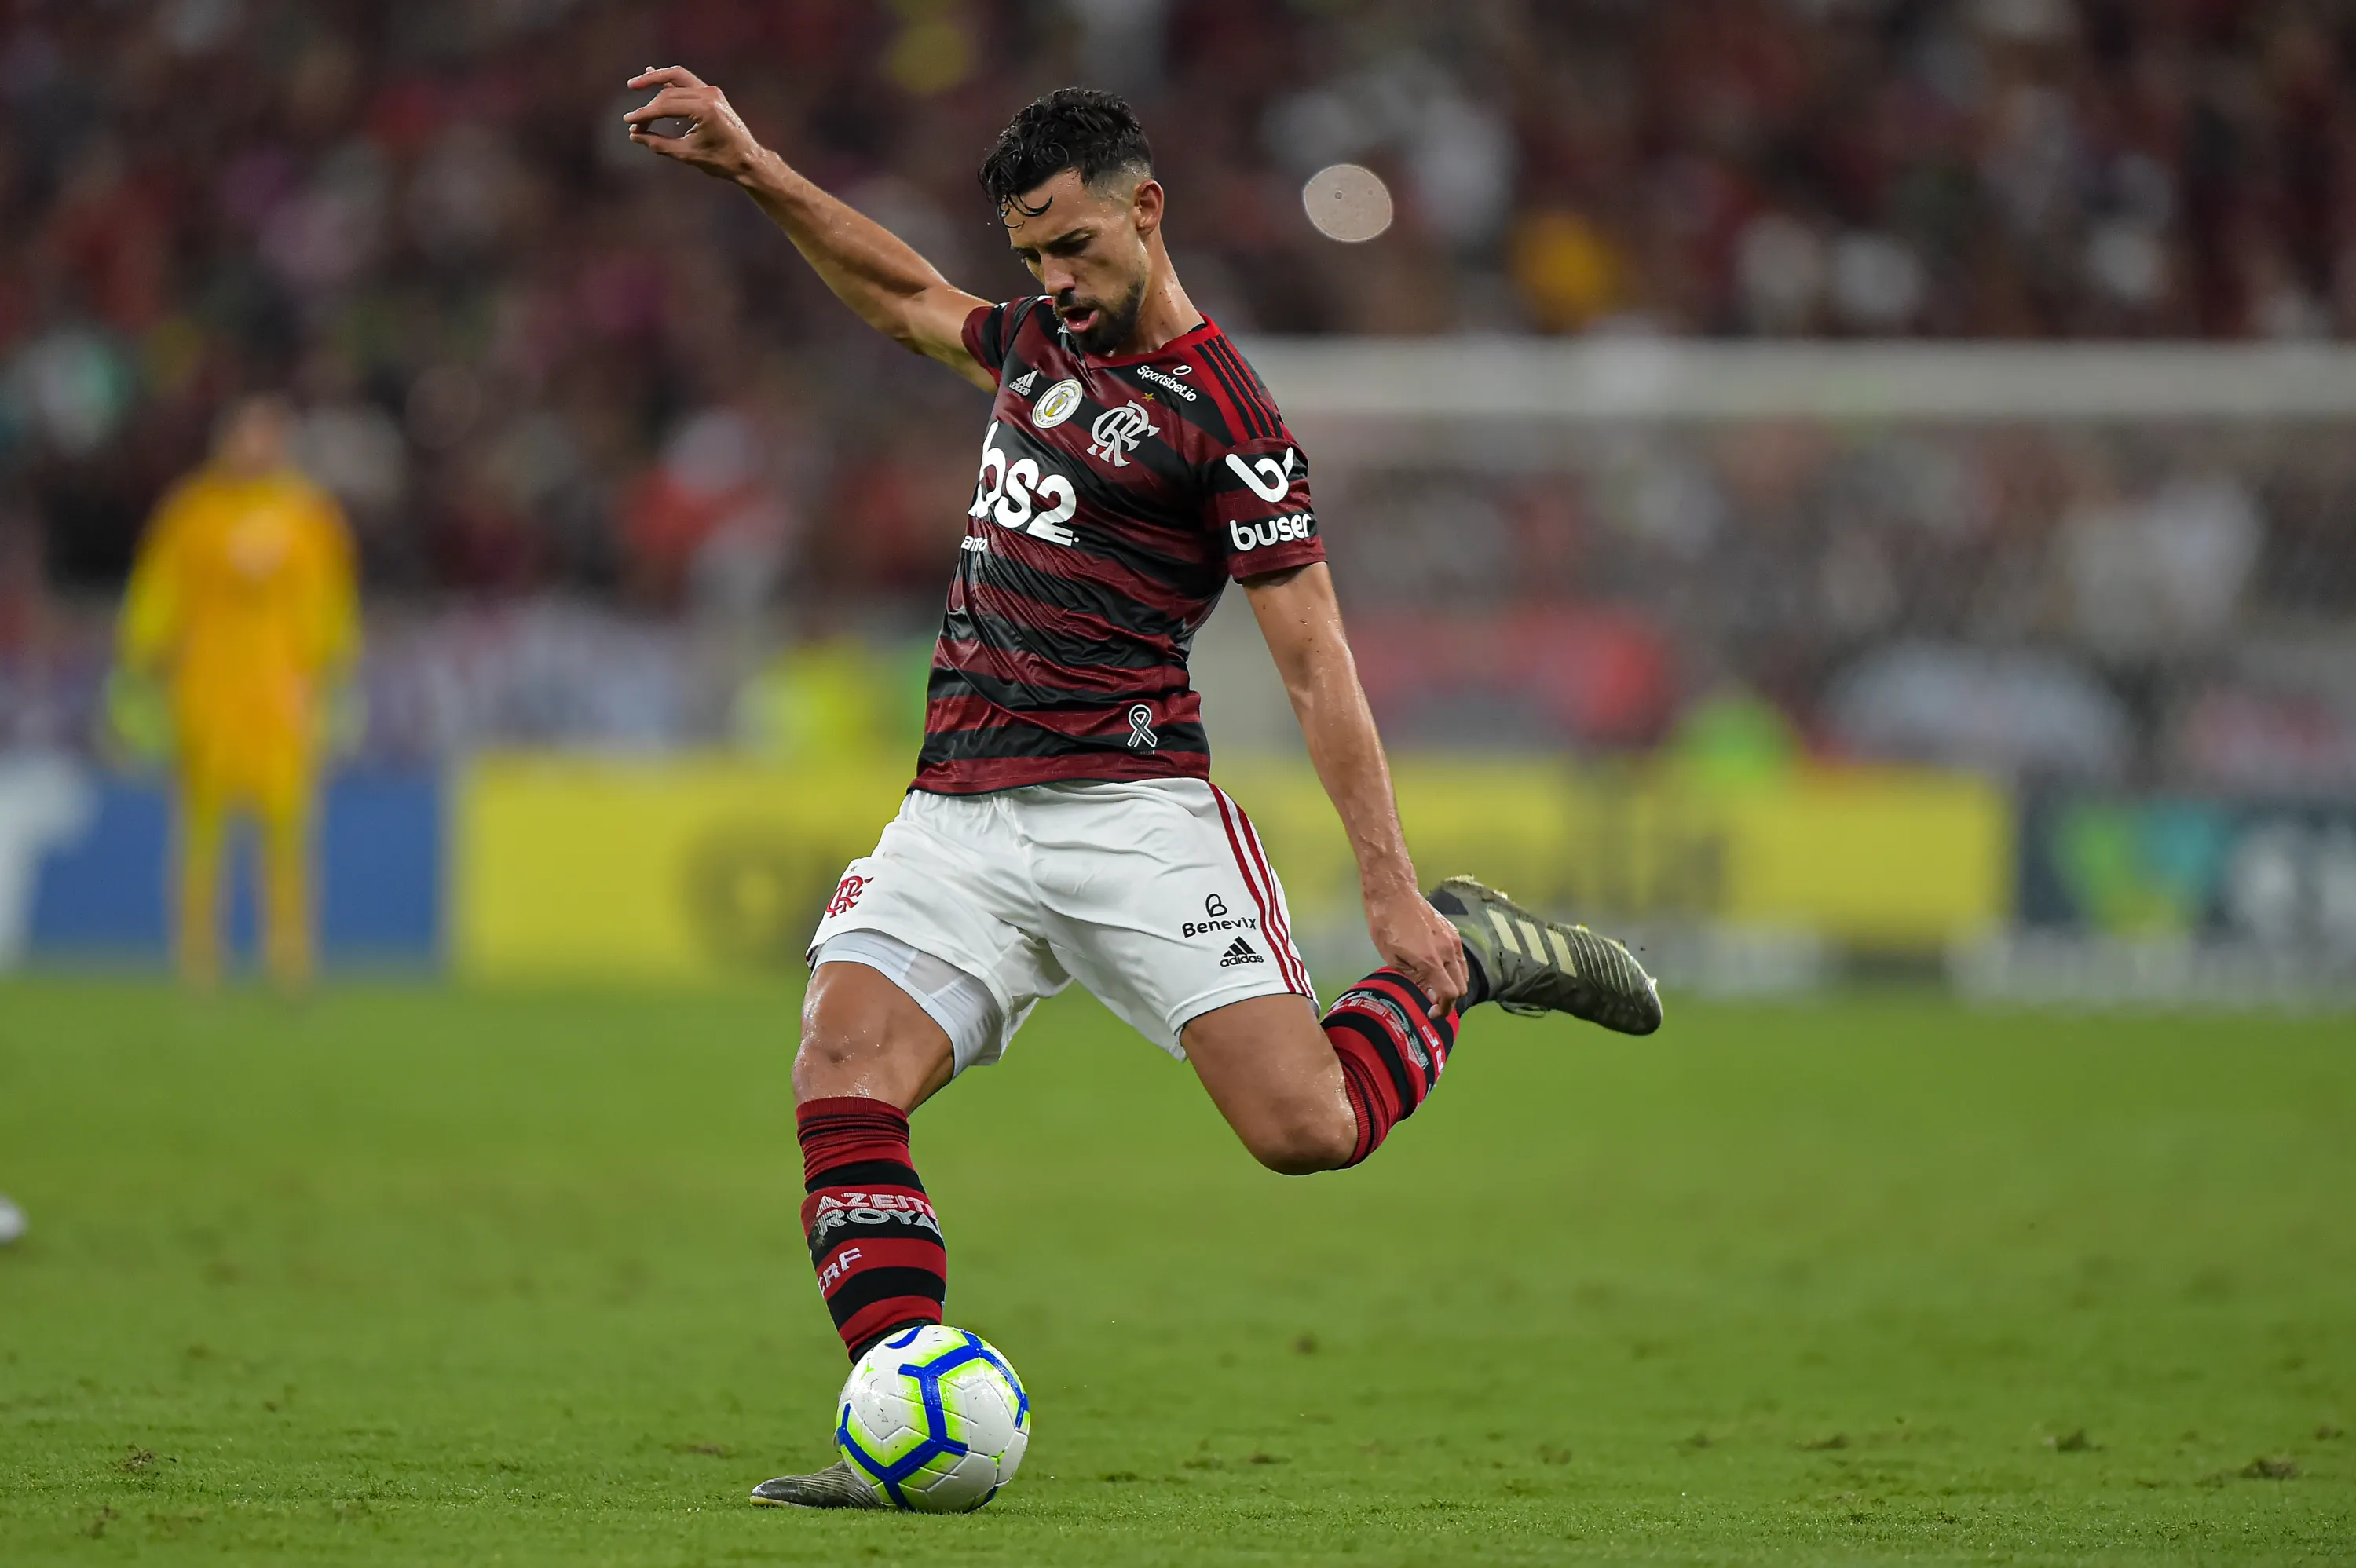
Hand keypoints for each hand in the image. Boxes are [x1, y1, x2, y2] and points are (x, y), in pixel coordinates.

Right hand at [623, 66, 764, 180]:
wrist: (748, 160)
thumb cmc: (722, 161)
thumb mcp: (687, 154)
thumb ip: (659, 144)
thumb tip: (635, 136)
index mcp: (705, 110)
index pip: (665, 106)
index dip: (644, 114)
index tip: (629, 122)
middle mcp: (709, 95)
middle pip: (668, 93)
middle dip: (649, 107)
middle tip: (634, 122)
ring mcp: (712, 91)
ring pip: (676, 77)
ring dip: (655, 79)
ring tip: (635, 84)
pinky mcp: (712, 93)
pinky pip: (686, 81)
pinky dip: (669, 80)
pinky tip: (652, 75)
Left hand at [1365, 882, 1467, 1014]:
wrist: (1395, 894)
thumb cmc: (1386, 926)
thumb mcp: (1392, 958)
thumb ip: (1415, 978)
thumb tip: (1431, 993)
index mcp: (1430, 960)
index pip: (1449, 994)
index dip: (1443, 1009)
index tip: (1431, 1013)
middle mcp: (1448, 951)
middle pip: (1461, 987)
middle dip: (1449, 1000)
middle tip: (1432, 1001)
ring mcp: (1453, 940)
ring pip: (1464, 973)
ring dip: (1453, 985)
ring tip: (1434, 986)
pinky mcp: (1453, 932)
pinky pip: (1460, 959)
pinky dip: (1454, 970)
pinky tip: (1438, 969)